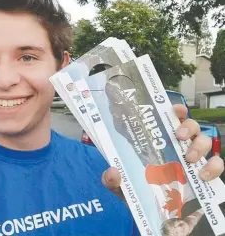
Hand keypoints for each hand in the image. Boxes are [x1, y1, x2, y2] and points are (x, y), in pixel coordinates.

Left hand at [102, 104, 224, 201]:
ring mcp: (192, 159)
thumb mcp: (120, 185)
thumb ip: (111, 179)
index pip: (169, 119)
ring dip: (199, 146)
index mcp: (157, 142)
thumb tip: (112, 172)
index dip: (175, 111)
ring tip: (190, 158)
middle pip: (190, 126)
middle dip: (187, 126)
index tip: (176, 110)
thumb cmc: (136, 192)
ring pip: (204, 141)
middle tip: (179, 136)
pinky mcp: (203, 174)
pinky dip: (213, 167)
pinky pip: (217, 164)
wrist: (150, 214)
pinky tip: (203, 175)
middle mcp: (177, 146)